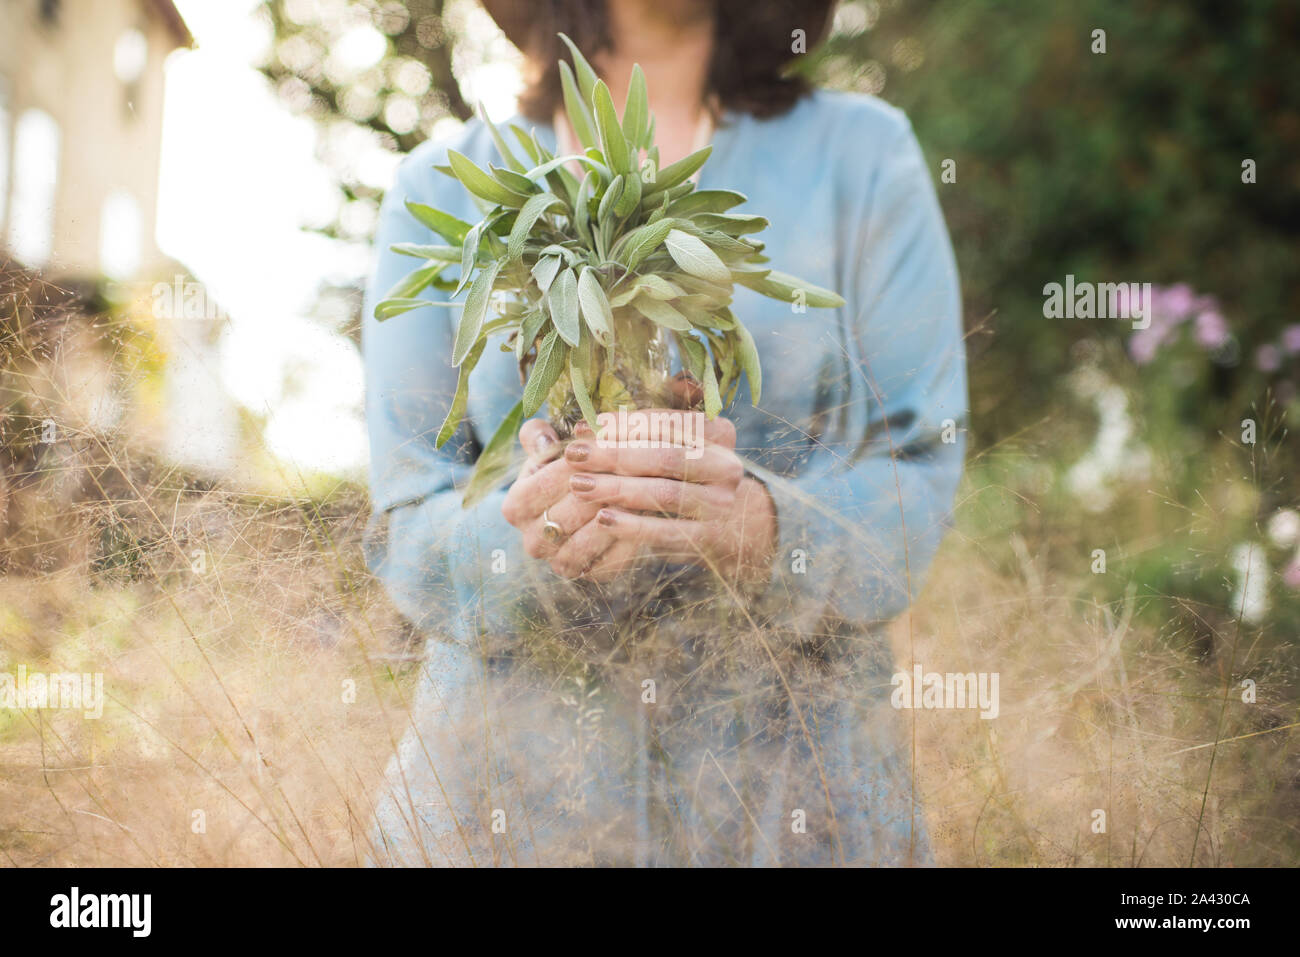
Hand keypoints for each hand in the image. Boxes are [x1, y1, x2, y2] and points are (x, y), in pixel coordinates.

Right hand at [499, 418, 640, 581]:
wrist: (591, 507)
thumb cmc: (568, 470)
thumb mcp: (550, 450)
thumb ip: (538, 437)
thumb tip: (544, 439)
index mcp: (515, 508)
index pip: (544, 484)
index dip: (572, 465)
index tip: (599, 449)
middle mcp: (533, 541)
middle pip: (565, 514)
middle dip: (598, 490)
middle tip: (627, 471)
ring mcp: (559, 562)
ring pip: (585, 542)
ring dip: (613, 517)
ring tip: (638, 493)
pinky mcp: (589, 576)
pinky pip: (610, 562)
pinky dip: (629, 540)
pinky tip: (646, 516)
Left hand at [562, 408, 777, 582]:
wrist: (732, 527)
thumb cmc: (689, 477)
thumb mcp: (680, 444)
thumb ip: (650, 423)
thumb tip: (596, 417)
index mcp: (720, 434)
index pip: (668, 422)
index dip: (623, 423)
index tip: (585, 426)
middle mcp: (726, 467)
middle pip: (664, 457)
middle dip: (614, 455)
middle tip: (574, 454)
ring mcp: (720, 504)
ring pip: (663, 494)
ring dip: (617, 489)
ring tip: (579, 485)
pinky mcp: (708, 537)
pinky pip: (665, 531)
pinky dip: (632, 526)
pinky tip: (602, 518)